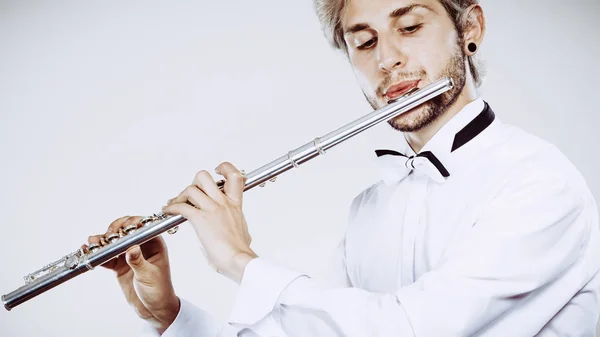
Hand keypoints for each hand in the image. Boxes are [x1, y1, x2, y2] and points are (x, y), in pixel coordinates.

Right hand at [86, 216, 179, 333]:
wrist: (153, 309)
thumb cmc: (159, 291)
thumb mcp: (149, 276)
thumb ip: (139, 262)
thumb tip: (131, 248)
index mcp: (155, 245)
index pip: (143, 227)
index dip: (132, 224)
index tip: (122, 228)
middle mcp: (142, 246)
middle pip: (126, 231)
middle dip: (115, 230)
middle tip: (107, 236)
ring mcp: (129, 255)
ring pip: (114, 242)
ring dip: (103, 240)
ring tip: (93, 242)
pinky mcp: (119, 265)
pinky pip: (107, 256)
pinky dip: (98, 253)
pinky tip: (88, 250)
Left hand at [162, 162, 256, 283]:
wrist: (240, 261)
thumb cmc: (241, 252)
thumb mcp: (243, 232)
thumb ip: (237, 226)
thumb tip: (237, 232)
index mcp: (236, 205)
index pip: (235, 176)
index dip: (225, 168)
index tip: (217, 170)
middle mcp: (224, 203)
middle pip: (205, 177)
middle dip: (193, 183)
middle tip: (190, 194)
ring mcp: (212, 210)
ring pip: (191, 188)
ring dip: (180, 196)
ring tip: (176, 205)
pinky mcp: (201, 220)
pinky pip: (181, 207)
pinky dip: (171, 208)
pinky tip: (168, 212)